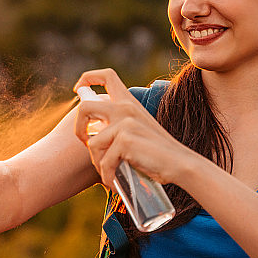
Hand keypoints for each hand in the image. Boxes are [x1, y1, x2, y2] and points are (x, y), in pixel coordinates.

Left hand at [72, 68, 194, 186]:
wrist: (179, 164)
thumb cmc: (156, 153)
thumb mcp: (136, 131)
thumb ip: (118, 126)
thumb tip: (91, 134)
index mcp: (129, 103)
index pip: (107, 76)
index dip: (87, 78)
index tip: (79, 89)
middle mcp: (126, 107)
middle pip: (84, 107)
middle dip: (77, 128)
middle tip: (85, 143)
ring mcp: (125, 122)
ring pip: (92, 143)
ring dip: (98, 162)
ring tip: (110, 173)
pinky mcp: (125, 139)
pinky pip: (103, 161)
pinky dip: (107, 175)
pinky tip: (115, 181)